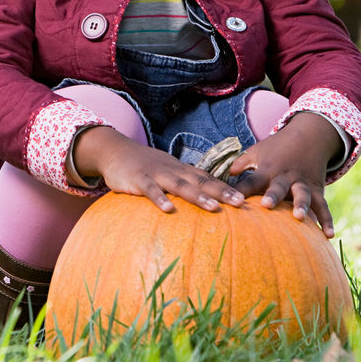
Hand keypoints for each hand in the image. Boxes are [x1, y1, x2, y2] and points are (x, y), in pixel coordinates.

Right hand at [72, 126, 245, 213]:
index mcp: (180, 169)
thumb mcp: (166, 170)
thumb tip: (204, 197)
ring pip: (180, 185)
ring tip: (214, 208)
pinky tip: (168, 210)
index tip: (244, 199)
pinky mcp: (138, 179)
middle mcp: (172, 170)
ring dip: (198, 196)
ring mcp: (156, 174)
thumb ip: (182, 182)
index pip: (207, 178)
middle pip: (200, 181)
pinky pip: (150, 190)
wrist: (115, 151)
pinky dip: (159, 199)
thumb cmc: (144, 165)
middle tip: (240, 203)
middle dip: (221, 192)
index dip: (226, 187)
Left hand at [226, 113, 340, 236]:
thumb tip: (218, 179)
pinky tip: (328, 235)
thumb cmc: (276, 148)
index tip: (230, 202)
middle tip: (266, 205)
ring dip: (300, 206)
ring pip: (302, 195)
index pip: (250, 181)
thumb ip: (239, 165)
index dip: (240, 191)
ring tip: (299, 218)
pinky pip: (323, 206)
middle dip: (272, 196)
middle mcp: (284, 176)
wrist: (309, 136)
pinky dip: (327, 220)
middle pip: (277, 187)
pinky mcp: (317, 190)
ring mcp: (302, 183)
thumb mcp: (256, 151)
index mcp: (266, 169)